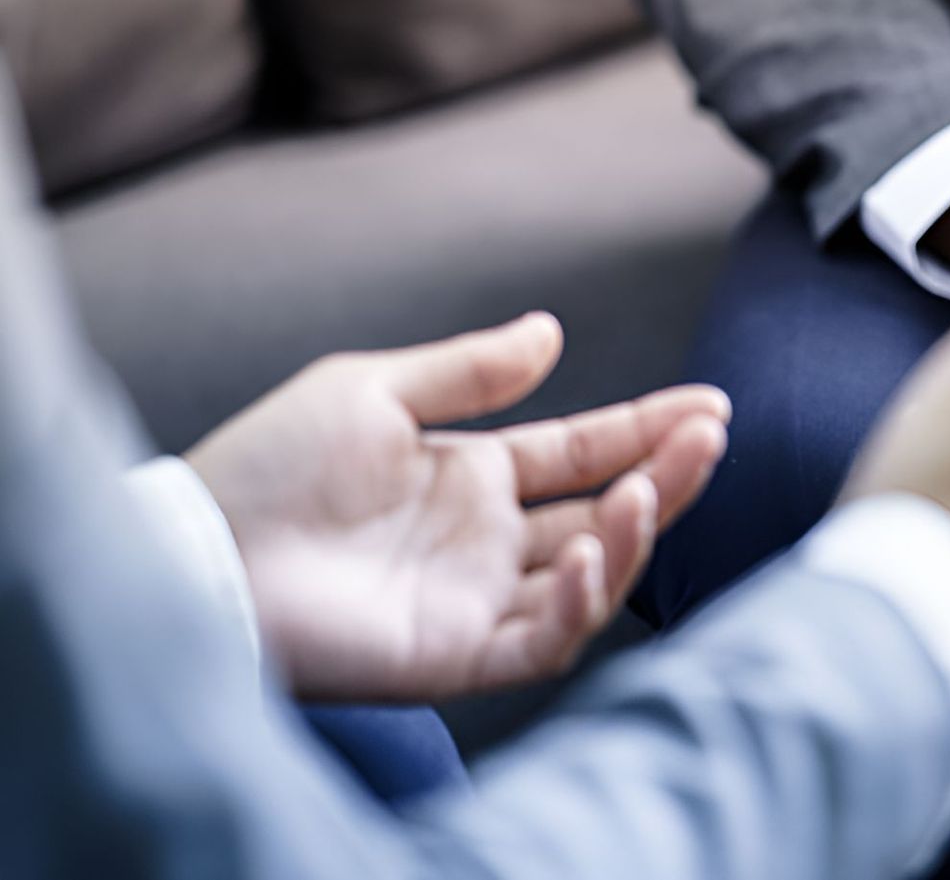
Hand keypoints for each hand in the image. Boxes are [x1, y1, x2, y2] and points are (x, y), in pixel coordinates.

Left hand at [186, 313, 729, 701]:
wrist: (200, 548)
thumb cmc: (269, 465)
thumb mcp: (373, 390)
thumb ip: (469, 371)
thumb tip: (551, 332)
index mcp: (473, 476)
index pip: (583, 452)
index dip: (647, 429)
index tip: (709, 405)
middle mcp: (489, 541)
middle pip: (605, 511)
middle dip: (666, 475)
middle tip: (709, 435)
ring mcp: (477, 600)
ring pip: (590, 577)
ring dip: (633, 535)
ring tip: (646, 489)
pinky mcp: (457, 656)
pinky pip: (542, 641)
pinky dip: (576, 604)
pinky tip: (582, 554)